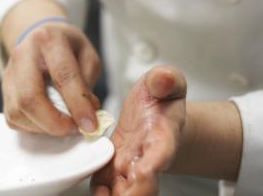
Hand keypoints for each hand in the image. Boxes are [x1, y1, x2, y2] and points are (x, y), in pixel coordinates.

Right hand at [1, 21, 100, 135]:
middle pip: (30, 98)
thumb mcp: (87, 56)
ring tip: (64, 124)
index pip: (63, 76)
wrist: (40, 38)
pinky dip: (33, 127)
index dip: (77, 104)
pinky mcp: (4, 91)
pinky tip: (48, 120)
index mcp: (48, 40)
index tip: (90, 125)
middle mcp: (23, 55)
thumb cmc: (67, 48)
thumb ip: (88, 82)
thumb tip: (87, 113)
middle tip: (74, 129)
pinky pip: (13, 118)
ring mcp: (9, 74)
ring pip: (18, 112)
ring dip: (44, 127)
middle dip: (54, 122)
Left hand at [91, 66, 186, 195]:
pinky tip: (94, 193)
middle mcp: (148, 158)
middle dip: (134, 193)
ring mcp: (130, 166)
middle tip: (112, 193)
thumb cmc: (162, 99)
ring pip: (124, 191)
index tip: (144, 171)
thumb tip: (162, 78)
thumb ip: (167, 78)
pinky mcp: (112, 167)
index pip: (162, 152)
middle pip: (145, 185)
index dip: (154, 163)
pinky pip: (103, 184)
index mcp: (163, 136)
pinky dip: (99, 191)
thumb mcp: (167, 80)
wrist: (156, 112)